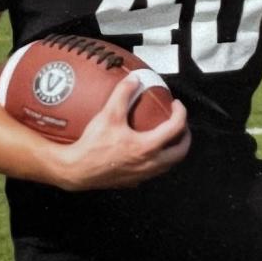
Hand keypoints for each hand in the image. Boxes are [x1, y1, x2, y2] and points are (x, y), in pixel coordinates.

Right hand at [51, 74, 190, 190]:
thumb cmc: (93, 145)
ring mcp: (142, 175)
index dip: (181, 113)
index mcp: (148, 147)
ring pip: (168, 165)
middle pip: (180, 152)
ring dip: (172, 151)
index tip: (176, 105)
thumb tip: (134, 79)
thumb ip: (123, 94)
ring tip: (166, 138)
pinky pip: (152, 172)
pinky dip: (156, 161)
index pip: (176, 128)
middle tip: (179, 124)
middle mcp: (150, 164)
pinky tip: (146, 153)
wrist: (76, 170)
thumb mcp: (108, 115)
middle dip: (184, 137)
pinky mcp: (132, 182)